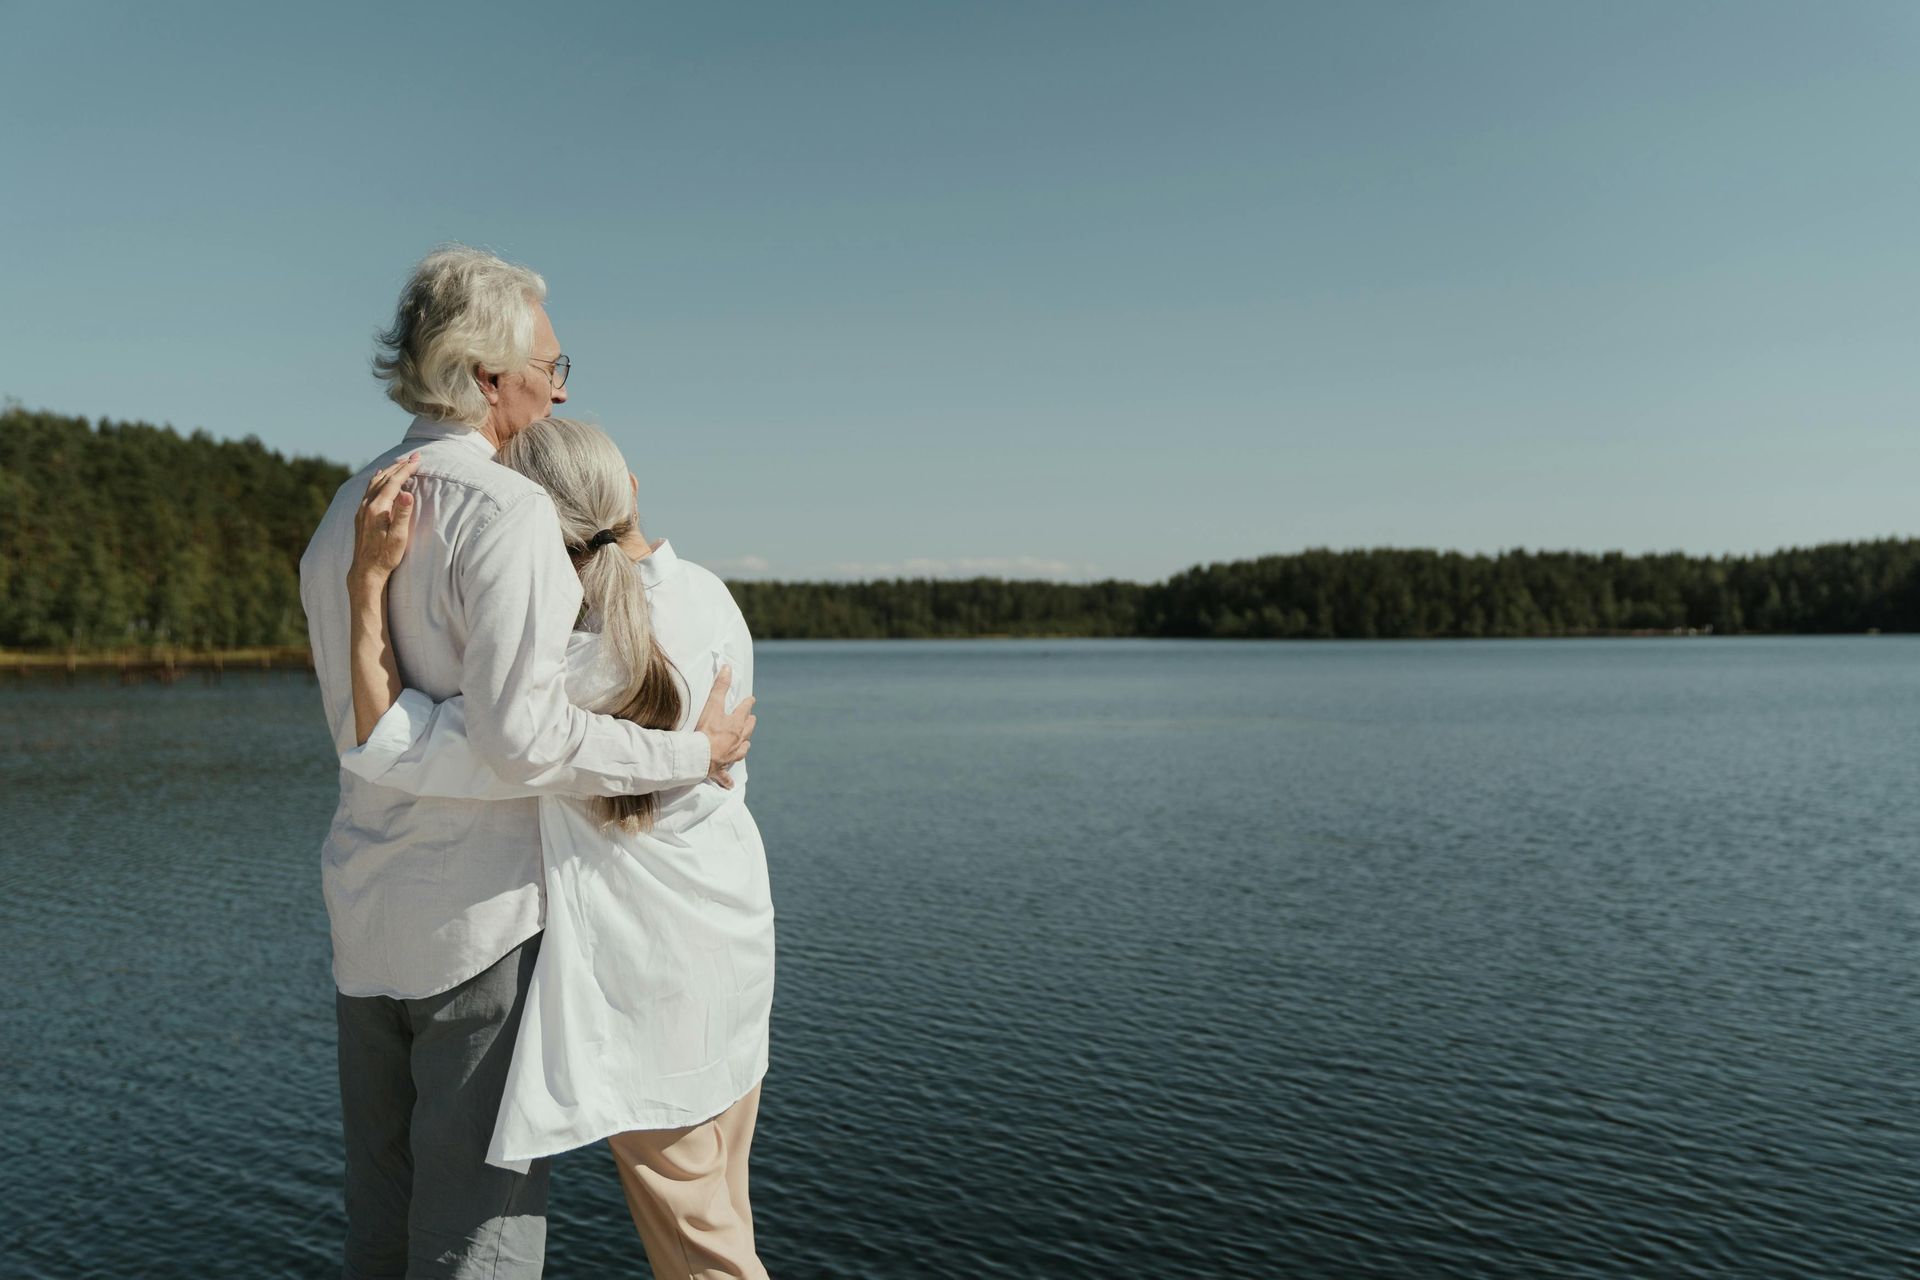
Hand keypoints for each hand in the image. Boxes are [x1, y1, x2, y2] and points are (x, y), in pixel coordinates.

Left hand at [350, 453, 421, 589]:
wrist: (365, 570)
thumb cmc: (386, 556)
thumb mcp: (399, 537)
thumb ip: (403, 514)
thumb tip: (408, 493)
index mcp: (377, 508)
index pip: (394, 482)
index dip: (407, 470)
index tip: (418, 459)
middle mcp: (367, 505)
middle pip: (384, 478)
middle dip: (400, 466)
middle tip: (414, 456)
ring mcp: (361, 509)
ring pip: (375, 482)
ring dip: (389, 470)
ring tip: (399, 462)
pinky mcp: (360, 515)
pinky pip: (369, 489)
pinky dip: (377, 479)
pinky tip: (378, 476)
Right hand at [695, 666, 755, 789]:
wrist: (698, 757)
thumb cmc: (705, 730)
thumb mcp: (713, 705)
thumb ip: (720, 686)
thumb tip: (728, 667)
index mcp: (735, 724)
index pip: (745, 710)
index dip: (748, 703)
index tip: (751, 699)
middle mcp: (736, 740)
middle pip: (747, 730)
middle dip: (749, 724)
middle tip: (752, 719)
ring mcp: (730, 756)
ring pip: (742, 750)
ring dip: (744, 746)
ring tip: (746, 744)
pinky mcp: (720, 769)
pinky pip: (725, 776)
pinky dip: (727, 780)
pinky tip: (729, 785)